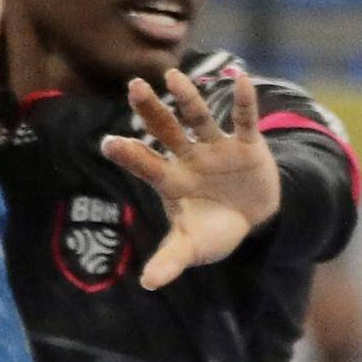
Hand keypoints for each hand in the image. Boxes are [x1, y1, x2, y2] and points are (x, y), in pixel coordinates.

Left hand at [104, 56, 282, 291]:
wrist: (253, 217)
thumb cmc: (213, 230)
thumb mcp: (192, 247)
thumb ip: (170, 260)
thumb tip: (149, 284)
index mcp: (170, 179)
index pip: (145, 164)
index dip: (128, 154)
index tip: (108, 142)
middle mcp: (188, 157)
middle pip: (165, 130)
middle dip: (150, 110)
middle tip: (133, 88)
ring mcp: (216, 148)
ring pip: (199, 119)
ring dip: (188, 97)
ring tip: (173, 76)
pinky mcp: (247, 144)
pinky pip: (246, 120)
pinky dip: (245, 101)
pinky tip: (241, 79)